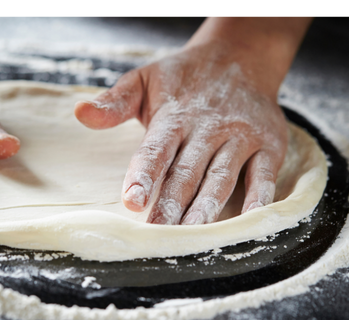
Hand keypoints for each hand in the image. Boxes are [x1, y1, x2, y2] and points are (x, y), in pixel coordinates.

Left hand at [75, 18, 310, 224]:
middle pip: (188, 172)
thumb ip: (115, 102)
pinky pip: (264, 175)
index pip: (157, 149)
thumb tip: (79, 112)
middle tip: (158, 234)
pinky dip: (258, 198)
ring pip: (222, 177)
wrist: (241, 57)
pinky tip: (247, 221)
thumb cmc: (185, 78)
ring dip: (208, 207)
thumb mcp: (145, 80)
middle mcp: (208, 128)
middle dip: (172, 204)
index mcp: (174, 116)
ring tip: (194, 233)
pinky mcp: (269, 145)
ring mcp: (241, 137)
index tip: (132, 201)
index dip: (144, 175)